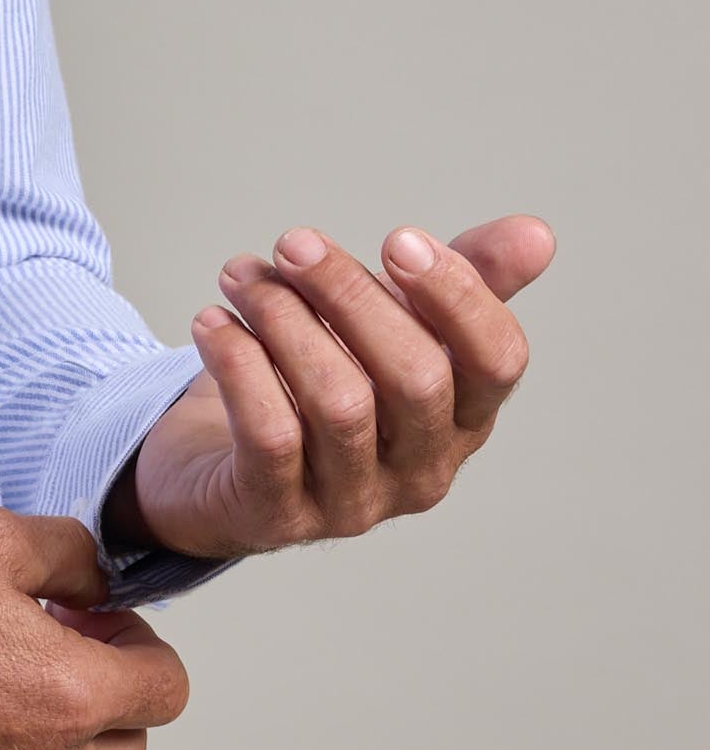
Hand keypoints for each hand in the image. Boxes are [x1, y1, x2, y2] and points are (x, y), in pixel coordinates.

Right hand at [0, 503, 189, 749]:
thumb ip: (71, 556)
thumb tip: (97, 582)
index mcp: (69, 695)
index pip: (167, 691)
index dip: (141, 643)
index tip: (100, 619)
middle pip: (130, 742)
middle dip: (111, 688)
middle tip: (59, 636)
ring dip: (59, 721)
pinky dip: (6, 746)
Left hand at [116, 214, 554, 563]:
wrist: (222, 468)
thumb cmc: (326, 382)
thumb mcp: (395, 325)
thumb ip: (463, 280)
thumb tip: (537, 234)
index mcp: (465, 419)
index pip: (498, 361)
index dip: (457, 295)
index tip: (397, 238)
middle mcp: (422, 469)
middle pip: (415, 377)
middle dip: (350, 294)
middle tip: (293, 242)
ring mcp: (354, 501)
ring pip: (339, 403)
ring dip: (284, 320)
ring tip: (242, 276)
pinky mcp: (279, 515)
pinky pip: (269, 436)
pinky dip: (239, 367)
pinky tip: (213, 324)